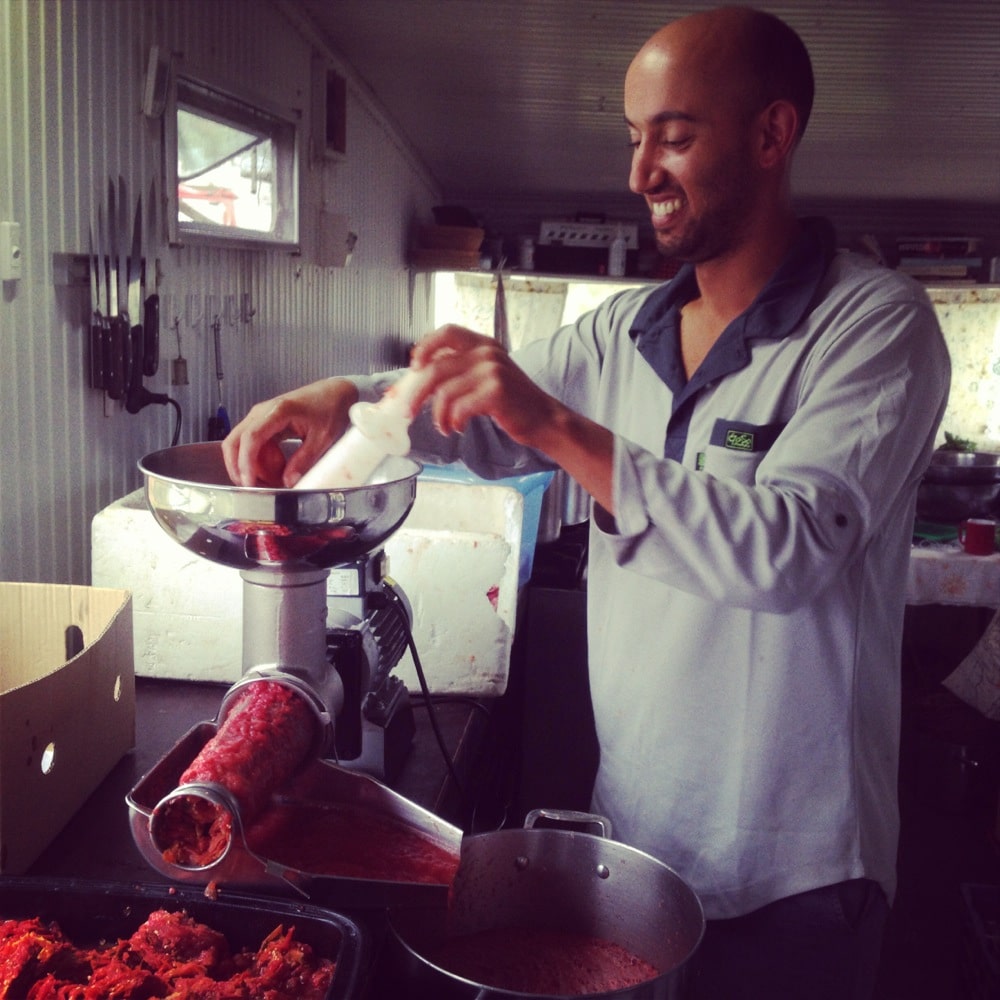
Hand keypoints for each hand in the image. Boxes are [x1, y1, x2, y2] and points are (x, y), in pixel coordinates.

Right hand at [221, 378, 358, 486]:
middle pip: (234, 441)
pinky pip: (251, 444)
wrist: (334, 393)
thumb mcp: (322, 438)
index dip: (246, 462)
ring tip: (272, 478)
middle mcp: (262, 412)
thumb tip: (288, 482)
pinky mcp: (263, 423)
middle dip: (238, 466)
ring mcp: (260, 416)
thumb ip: (304, 460)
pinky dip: (258, 459)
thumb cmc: (330, 409)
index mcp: (278, 411)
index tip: (248, 481)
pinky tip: (275, 468)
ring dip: (249, 464)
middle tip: (252, 486)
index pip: (251, 437)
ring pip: (239, 444)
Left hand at [411, 325, 615, 512]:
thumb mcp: (488, 375)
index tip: (413, 367)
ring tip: (444, 426)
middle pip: (435, 368)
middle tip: (408, 411)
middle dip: (415, 393)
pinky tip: (457, 427)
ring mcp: (492, 370)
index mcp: (483, 344)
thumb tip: (419, 379)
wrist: (545, 419)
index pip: (446, 333)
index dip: (425, 347)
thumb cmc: (514, 402)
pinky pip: (458, 408)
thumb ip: (460, 371)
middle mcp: (487, 352)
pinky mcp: (496, 392)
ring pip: (444, 392)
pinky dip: (452, 421)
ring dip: (438, 415)